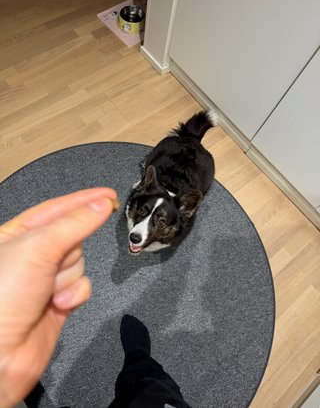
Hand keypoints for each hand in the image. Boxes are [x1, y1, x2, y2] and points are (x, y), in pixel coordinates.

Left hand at [0, 188, 118, 407]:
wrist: (1, 356)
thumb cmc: (0, 300)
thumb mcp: (38, 248)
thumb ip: (74, 223)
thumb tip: (99, 206)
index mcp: (16, 235)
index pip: (57, 208)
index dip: (84, 200)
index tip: (107, 195)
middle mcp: (31, 256)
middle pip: (73, 237)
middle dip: (67, 251)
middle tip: (52, 264)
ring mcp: (45, 279)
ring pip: (80, 262)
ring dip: (67, 277)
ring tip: (47, 290)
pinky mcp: (59, 300)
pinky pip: (83, 285)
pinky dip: (74, 294)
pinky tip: (57, 303)